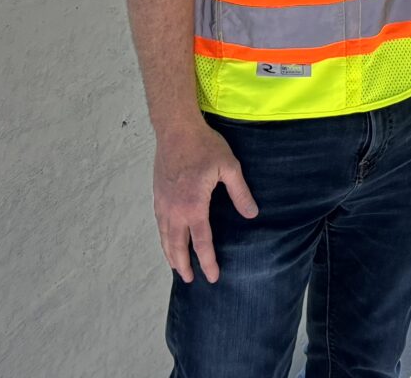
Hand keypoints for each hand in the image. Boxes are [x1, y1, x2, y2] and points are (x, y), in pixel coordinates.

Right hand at [152, 122, 258, 283]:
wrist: (176, 129)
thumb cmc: (204, 146)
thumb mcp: (229, 167)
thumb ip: (240, 193)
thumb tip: (252, 214)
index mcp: (193, 206)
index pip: (201, 243)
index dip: (208, 262)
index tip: (213, 277)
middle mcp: (175, 210)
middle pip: (177, 246)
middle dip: (183, 265)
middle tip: (190, 280)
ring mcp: (163, 203)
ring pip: (165, 237)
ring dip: (170, 255)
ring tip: (176, 268)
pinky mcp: (157, 196)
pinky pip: (159, 224)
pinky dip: (163, 238)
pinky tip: (167, 241)